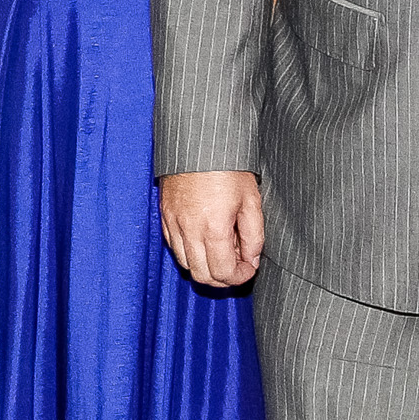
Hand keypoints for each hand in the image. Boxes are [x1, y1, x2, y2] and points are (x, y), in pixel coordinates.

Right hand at [160, 170, 264, 286]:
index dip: (240, 277)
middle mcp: (189, 230)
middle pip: (202, 276)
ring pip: (186, 264)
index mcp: (214, 228)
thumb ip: (254, 236)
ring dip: (205, 267)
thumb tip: (252, 259)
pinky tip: (204, 240)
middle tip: (237, 266)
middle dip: (223, 278)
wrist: (199, 141)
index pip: (223, 272)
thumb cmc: (229, 167)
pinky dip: (190, 253)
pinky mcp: (165, 215)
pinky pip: (174, 247)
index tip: (250, 267)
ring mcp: (174, 223)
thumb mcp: (251, 201)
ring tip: (222, 251)